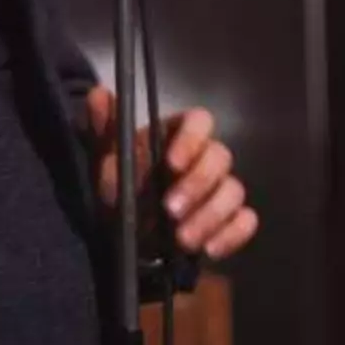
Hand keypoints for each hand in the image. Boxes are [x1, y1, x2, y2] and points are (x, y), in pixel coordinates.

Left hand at [85, 86, 259, 261]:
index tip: (171, 163)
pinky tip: (209, 250)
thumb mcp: (104, 157)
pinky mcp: (228, 220)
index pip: (200, 121)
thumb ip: (104, 127)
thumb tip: (98, 94)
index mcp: (177, 135)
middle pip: (221, 157)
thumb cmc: (118, 186)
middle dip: (198, 185)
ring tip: (182, 240)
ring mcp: (219, 189)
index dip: (192, 139)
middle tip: (170, 210)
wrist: (122, 231)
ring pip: (234, 191)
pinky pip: (245, 221)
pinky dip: (233, 234)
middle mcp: (203, 158)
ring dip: (211, 216)